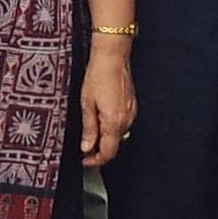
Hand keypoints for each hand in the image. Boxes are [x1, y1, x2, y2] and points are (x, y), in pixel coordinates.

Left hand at [79, 40, 135, 167]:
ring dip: (105, 136)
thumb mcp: (87, 104)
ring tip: (91, 126)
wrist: (113, 57)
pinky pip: (122, 123)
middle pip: (114, 145)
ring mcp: (131, 113)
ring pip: (118, 135)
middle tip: (85, 144)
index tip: (86, 161)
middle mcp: (126, 121)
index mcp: (114, 123)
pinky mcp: (132, 106)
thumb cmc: (98, 76)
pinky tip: (101, 116)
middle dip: (99, 148)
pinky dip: (111, 126)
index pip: (108, 152)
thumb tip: (87, 147)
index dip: (96, 161)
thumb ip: (89, 128)